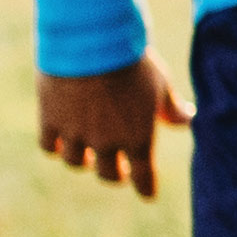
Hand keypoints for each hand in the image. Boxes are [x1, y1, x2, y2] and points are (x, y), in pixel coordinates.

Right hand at [38, 53, 188, 200]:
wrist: (92, 41)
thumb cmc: (134, 60)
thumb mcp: (159, 83)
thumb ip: (170, 108)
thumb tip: (186, 120)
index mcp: (138, 137)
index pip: (144, 176)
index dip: (146, 187)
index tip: (148, 194)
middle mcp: (106, 142)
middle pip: (109, 174)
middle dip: (116, 173)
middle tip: (118, 169)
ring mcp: (75, 134)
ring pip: (76, 162)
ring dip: (84, 160)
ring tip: (88, 152)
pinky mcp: (50, 120)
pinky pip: (50, 146)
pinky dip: (56, 145)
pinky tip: (62, 139)